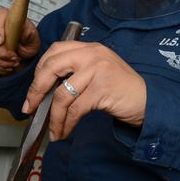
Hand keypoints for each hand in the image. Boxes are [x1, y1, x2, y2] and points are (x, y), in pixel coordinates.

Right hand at [0, 7, 39, 73]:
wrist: (24, 51)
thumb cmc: (28, 42)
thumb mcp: (34, 39)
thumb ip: (29, 35)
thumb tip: (26, 31)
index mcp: (9, 16)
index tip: (1, 42)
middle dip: (1, 52)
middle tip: (14, 58)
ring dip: (0, 60)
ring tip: (13, 63)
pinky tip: (6, 66)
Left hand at [22, 41, 146, 140]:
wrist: (149, 102)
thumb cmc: (122, 90)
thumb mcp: (99, 72)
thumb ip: (77, 72)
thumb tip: (45, 90)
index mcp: (90, 48)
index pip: (55, 51)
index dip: (39, 71)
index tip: (34, 90)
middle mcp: (93, 54)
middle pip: (51, 67)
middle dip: (36, 90)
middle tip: (30, 108)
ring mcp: (98, 70)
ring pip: (62, 95)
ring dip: (54, 117)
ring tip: (53, 130)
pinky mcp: (102, 89)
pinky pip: (75, 109)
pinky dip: (66, 124)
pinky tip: (65, 131)